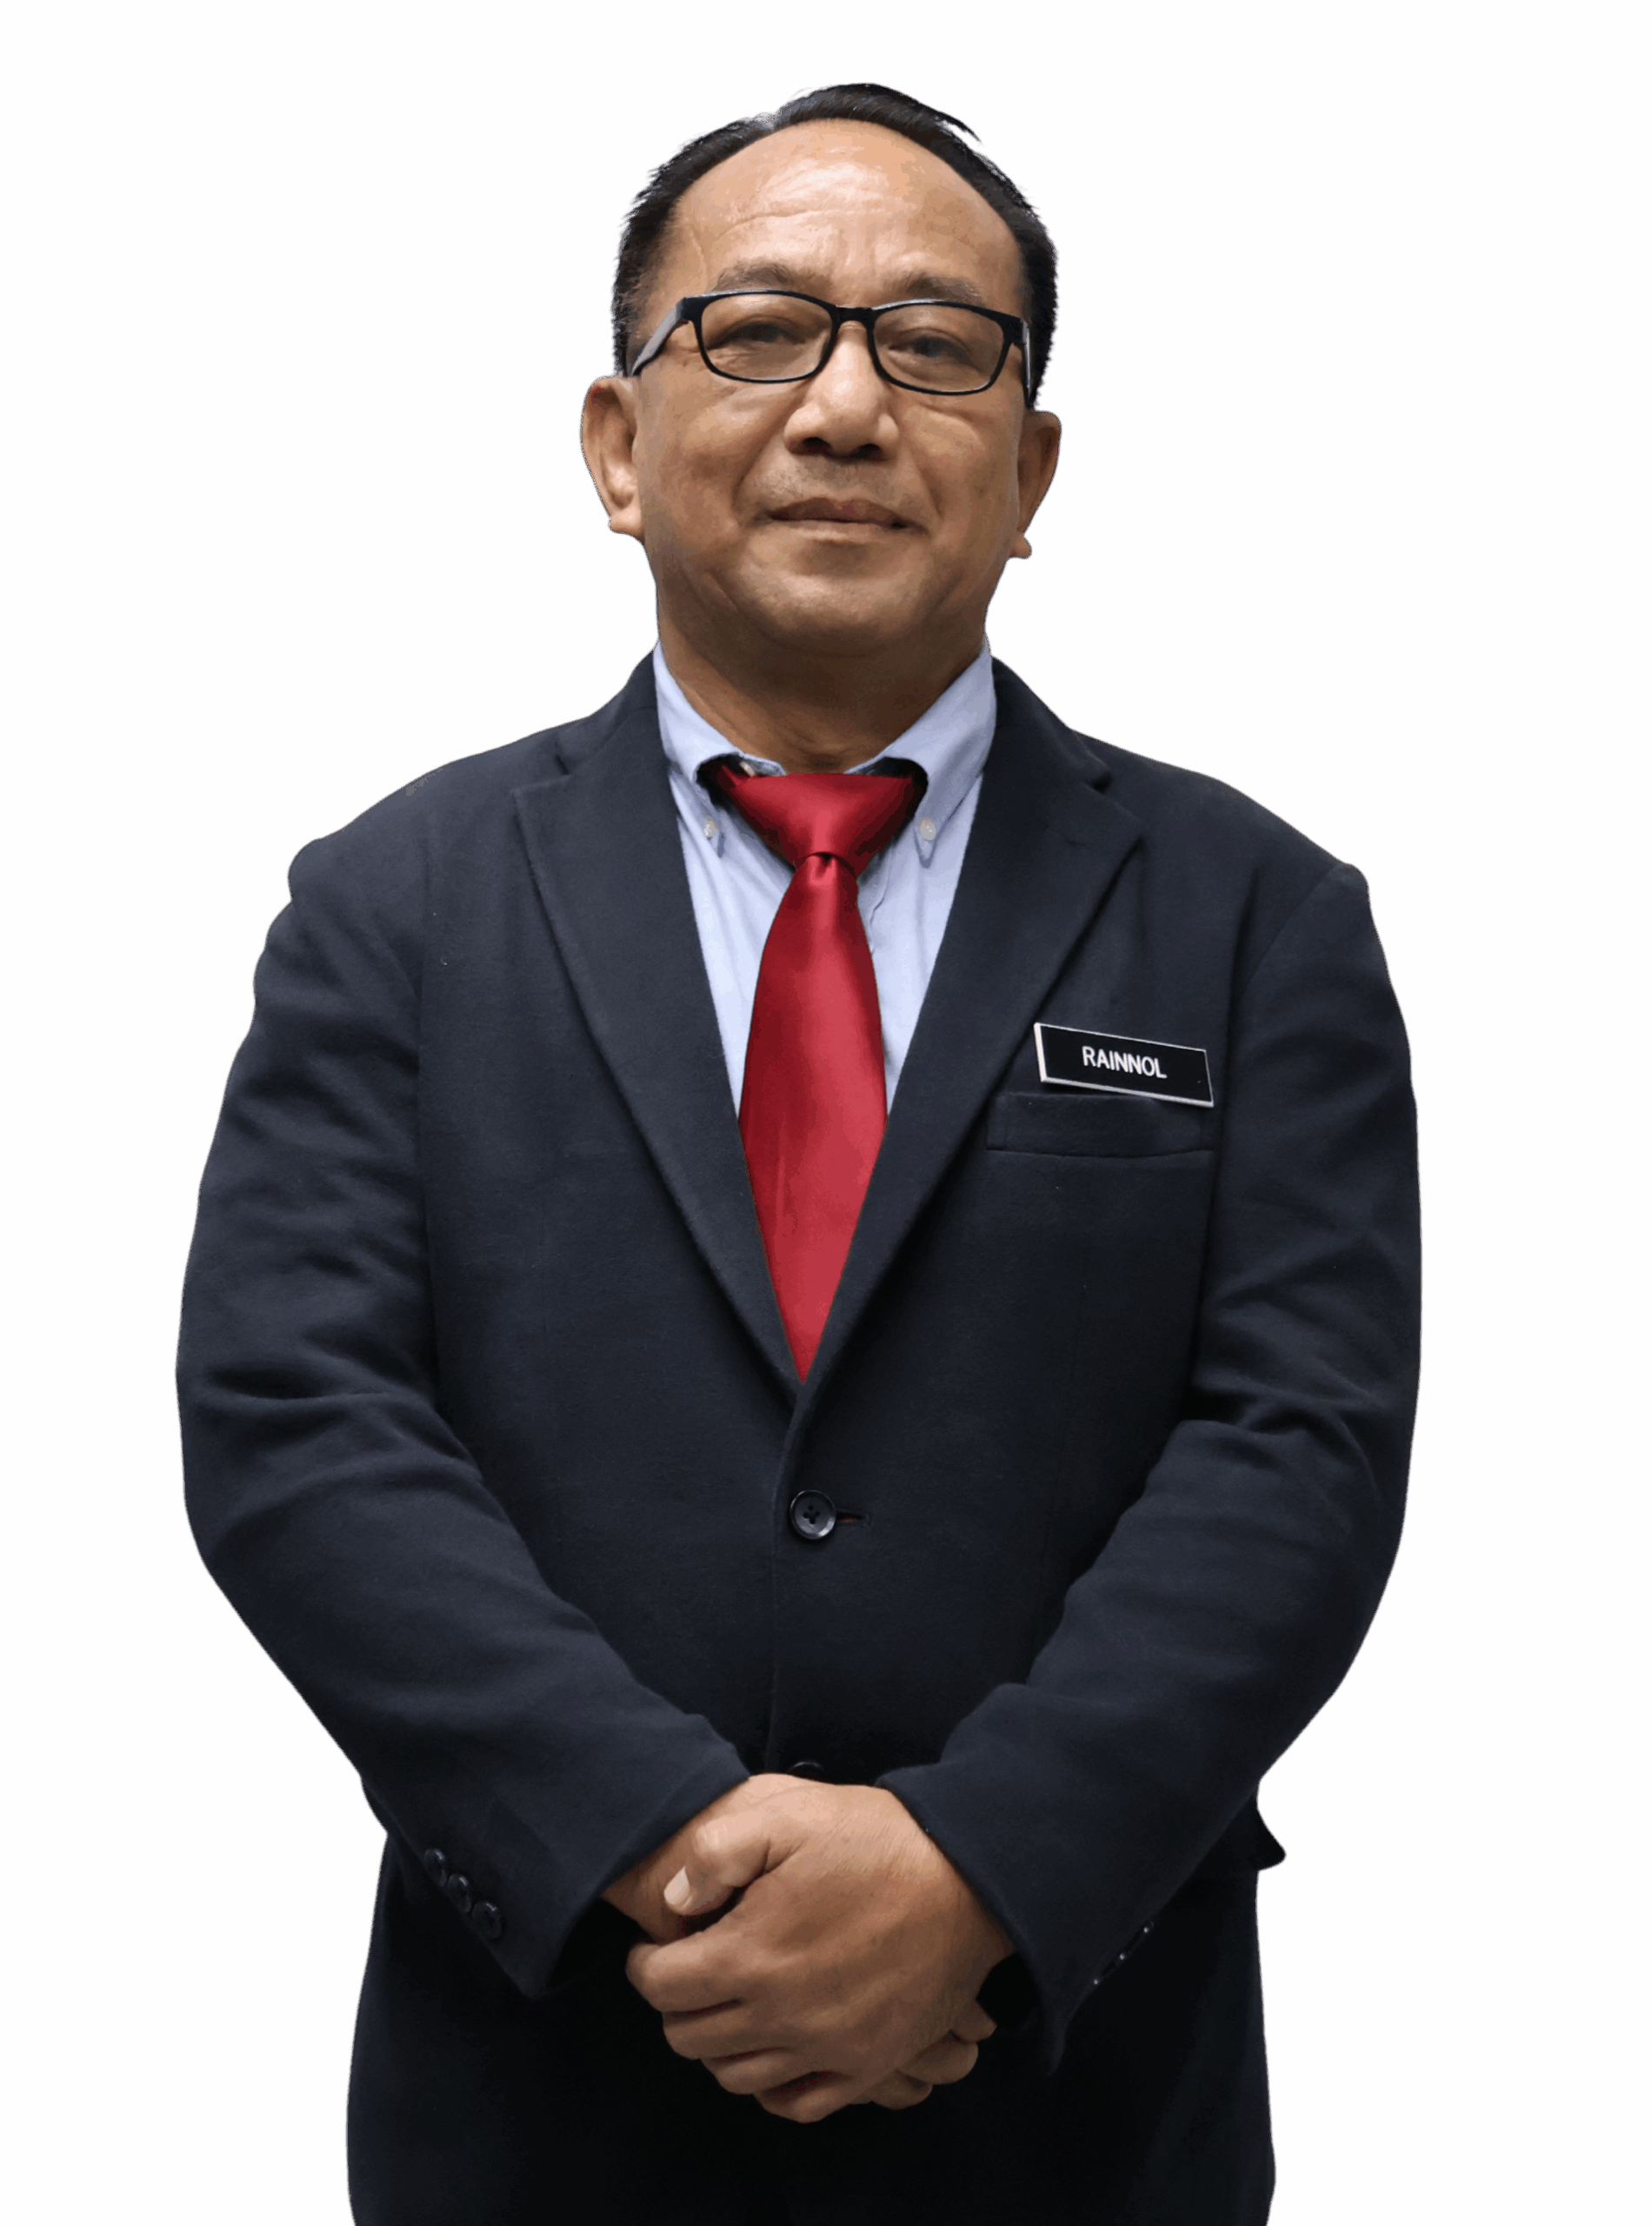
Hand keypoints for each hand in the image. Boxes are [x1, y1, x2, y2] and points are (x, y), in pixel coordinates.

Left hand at [624, 1780, 1010, 2122]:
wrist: (968, 1877)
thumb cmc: (876, 1839)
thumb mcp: (790, 1814)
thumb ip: (716, 1853)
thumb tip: (675, 1902)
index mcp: (753, 1955)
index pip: (661, 1988)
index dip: (646, 1964)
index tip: (658, 1945)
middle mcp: (784, 2015)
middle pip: (690, 2038)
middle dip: (676, 2003)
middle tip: (691, 1969)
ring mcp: (828, 2048)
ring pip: (736, 2075)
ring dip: (718, 2042)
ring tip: (730, 2001)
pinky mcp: (868, 2064)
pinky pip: (798, 2102)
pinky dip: (772, 2086)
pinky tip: (773, 2048)